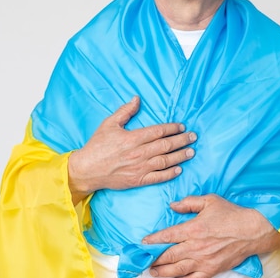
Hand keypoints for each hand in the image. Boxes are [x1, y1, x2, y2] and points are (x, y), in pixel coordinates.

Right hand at [68, 96, 195, 203]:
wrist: (87, 170)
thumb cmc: (97, 146)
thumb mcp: (109, 124)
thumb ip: (125, 111)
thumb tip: (137, 98)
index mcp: (132, 138)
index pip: (158, 131)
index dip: (172, 128)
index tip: (182, 126)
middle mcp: (138, 153)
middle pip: (165, 145)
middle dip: (182, 140)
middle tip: (193, 136)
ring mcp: (139, 168)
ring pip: (165, 161)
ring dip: (180, 156)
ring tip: (191, 151)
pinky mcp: (138, 180)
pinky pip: (158, 177)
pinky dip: (170, 173)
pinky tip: (179, 169)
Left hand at [142, 194, 279, 277]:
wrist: (253, 232)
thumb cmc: (231, 214)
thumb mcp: (210, 201)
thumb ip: (189, 202)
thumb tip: (172, 205)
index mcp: (194, 228)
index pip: (168, 236)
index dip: (153, 240)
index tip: (144, 242)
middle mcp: (196, 246)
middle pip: (169, 256)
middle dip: (155, 259)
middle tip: (145, 261)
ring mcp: (204, 261)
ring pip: (178, 271)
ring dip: (163, 272)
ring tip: (154, 273)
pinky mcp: (212, 270)